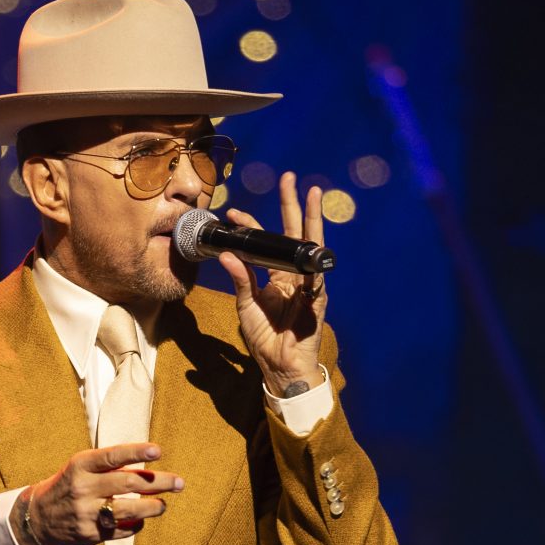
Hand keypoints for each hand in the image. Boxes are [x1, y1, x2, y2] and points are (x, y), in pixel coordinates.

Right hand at [21, 443, 184, 544]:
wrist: (38, 517)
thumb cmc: (70, 485)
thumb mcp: (81, 468)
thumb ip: (110, 466)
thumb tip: (149, 464)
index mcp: (80, 465)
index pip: (112, 455)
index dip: (137, 452)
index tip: (158, 451)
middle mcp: (83, 488)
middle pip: (128, 483)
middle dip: (158, 482)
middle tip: (179, 482)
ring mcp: (86, 513)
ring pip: (127, 510)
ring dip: (152, 507)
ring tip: (163, 505)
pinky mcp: (90, 535)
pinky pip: (120, 530)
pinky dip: (134, 525)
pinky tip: (141, 520)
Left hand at [214, 171, 328, 397]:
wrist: (281, 366)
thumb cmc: (265, 338)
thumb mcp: (246, 306)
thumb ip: (240, 280)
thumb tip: (226, 255)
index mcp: (275, 275)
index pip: (264, 243)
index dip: (251, 226)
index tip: (233, 212)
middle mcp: (293, 274)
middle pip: (294, 233)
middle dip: (292, 205)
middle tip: (290, 178)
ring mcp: (308, 284)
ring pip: (310, 247)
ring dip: (312, 221)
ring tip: (313, 195)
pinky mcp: (318, 300)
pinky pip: (315, 280)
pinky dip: (312, 266)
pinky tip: (312, 246)